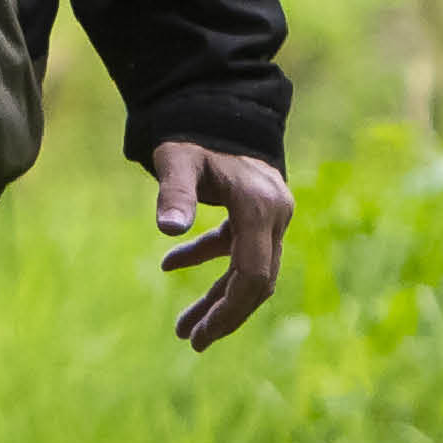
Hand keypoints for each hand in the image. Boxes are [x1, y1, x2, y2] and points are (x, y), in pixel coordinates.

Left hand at [150, 141, 294, 347]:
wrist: (219, 101)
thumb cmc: (195, 132)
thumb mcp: (179, 161)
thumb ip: (175, 193)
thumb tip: (167, 229)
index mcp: (259, 208)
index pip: (253, 276)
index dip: (230, 310)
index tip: (201, 335)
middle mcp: (274, 215)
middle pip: (257, 281)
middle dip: (225, 314)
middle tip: (192, 341)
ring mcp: (271, 215)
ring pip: (250, 270)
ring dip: (219, 297)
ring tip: (184, 326)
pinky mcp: (259, 212)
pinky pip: (239, 249)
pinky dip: (210, 261)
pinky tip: (170, 265)